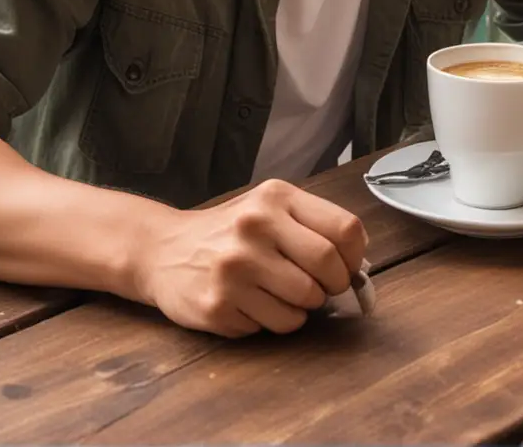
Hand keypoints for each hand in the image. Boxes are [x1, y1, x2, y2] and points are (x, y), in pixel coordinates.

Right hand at [133, 178, 367, 337]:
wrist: (163, 250)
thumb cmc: (229, 232)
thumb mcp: (268, 209)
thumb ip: (311, 226)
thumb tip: (358, 264)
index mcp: (275, 197)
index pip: (344, 228)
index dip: (354, 256)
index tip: (346, 266)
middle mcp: (254, 226)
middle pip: (328, 267)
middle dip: (333, 285)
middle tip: (319, 287)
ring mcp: (235, 267)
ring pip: (305, 303)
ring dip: (303, 307)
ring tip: (281, 293)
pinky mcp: (219, 305)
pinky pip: (276, 325)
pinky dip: (275, 321)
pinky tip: (253, 304)